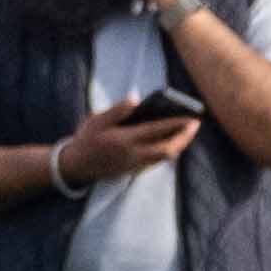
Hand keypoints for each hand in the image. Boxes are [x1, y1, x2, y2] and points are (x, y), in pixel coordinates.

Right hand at [53, 92, 200, 192]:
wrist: (75, 167)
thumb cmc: (85, 140)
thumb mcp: (96, 120)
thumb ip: (117, 110)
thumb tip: (135, 99)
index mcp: (125, 140)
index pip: (158, 131)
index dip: (177, 124)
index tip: (191, 117)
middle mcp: (134, 155)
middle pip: (168, 150)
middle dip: (184, 138)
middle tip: (195, 124)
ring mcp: (135, 165)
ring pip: (164, 157)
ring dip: (178, 144)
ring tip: (187, 131)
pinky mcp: (134, 171)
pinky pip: (157, 161)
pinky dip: (168, 151)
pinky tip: (171, 141)